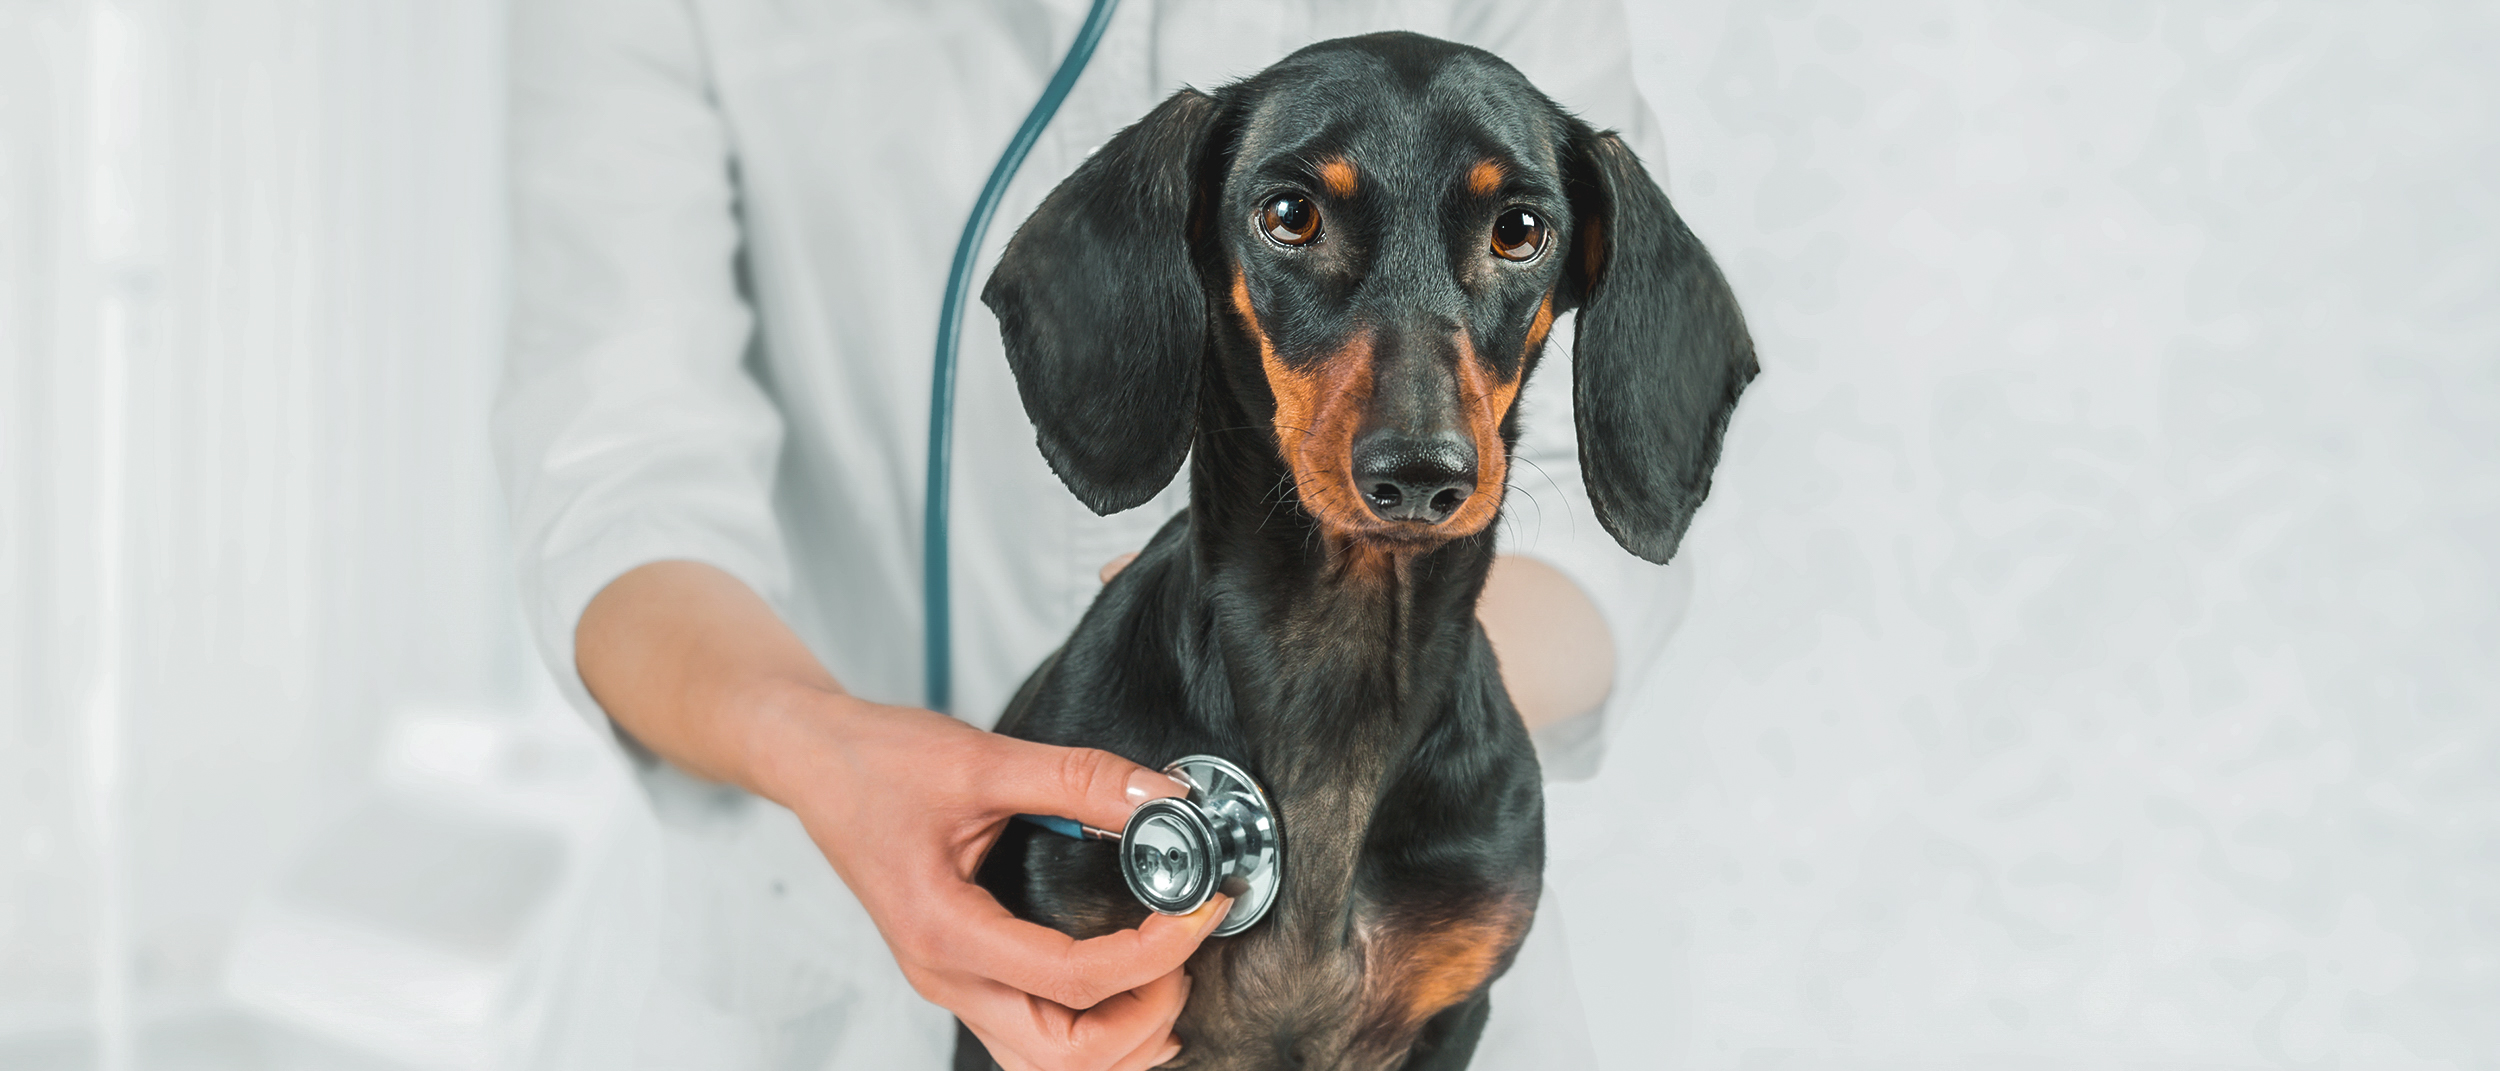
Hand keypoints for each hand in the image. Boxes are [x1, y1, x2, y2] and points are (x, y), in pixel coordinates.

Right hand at [753, 691, 1228, 1070]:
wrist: (813, 763)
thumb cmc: (876, 764)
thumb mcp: (981, 759)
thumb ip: (1078, 779)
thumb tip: (1163, 797)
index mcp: (945, 932)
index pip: (1073, 979)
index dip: (1153, 952)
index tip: (1200, 909)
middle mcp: (944, 976)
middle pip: (1063, 1056)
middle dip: (1142, 1016)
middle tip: (1186, 950)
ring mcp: (949, 984)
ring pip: (1045, 1065)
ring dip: (1117, 1041)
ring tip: (1164, 977)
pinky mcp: (959, 975)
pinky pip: (1030, 1042)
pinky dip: (1088, 1038)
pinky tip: (1126, 993)